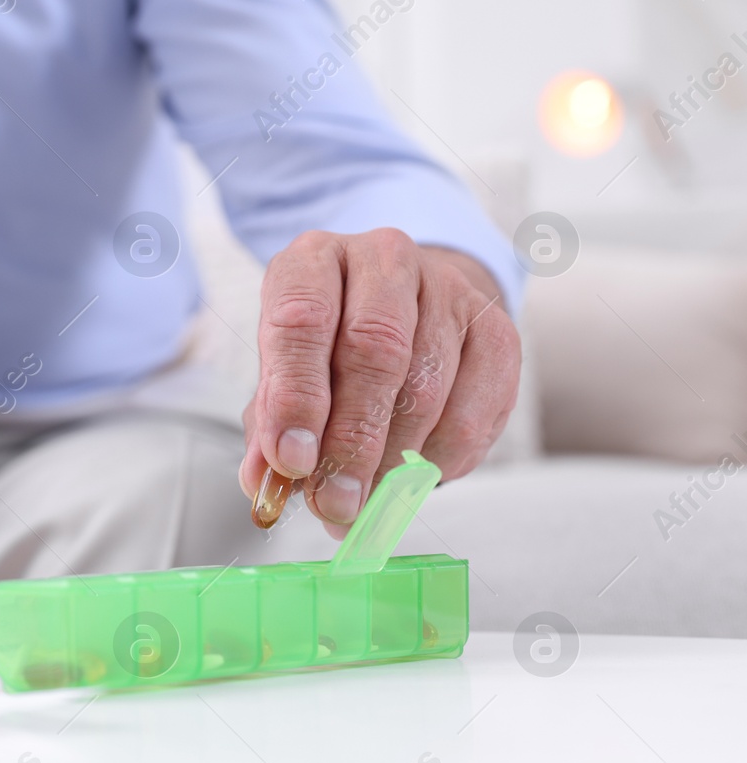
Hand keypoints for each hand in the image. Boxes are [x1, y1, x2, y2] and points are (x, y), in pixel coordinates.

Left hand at [238, 228, 520, 537]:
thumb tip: (266, 482)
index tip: (291, 462)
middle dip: (350, 442)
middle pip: (373, 353)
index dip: (296, 398)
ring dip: (392, 461)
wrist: (408, 310)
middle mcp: (383, 259)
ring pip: (426, 388)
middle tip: (334, 502)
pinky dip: (438, 462)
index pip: (302, 320)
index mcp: (314, 260)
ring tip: (364, 502)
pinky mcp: (497, 331)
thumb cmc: (330, 346)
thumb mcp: (284, 373)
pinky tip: (410, 481)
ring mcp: (448, 289)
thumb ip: (271, 425)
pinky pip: (473, 412)